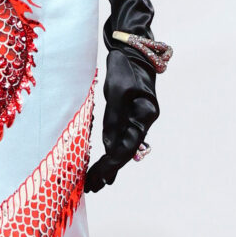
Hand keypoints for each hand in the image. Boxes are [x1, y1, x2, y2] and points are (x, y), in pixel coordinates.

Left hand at [84, 46, 156, 191]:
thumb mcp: (116, 92)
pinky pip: (121, 138)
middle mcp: (144, 120)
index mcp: (144, 116)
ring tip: (96, 183)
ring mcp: (138, 118)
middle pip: (125, 152)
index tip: (94, 179)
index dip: (110, 166)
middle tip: (91, 187)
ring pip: (123, 148)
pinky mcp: (130, 114)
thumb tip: (110, 147)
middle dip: (107, 171)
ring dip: (109, 165)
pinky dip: (112, 152)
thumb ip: (114, 120)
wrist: (133, 49)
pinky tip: (106, 164)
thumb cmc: (125, 67)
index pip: (125, 148)